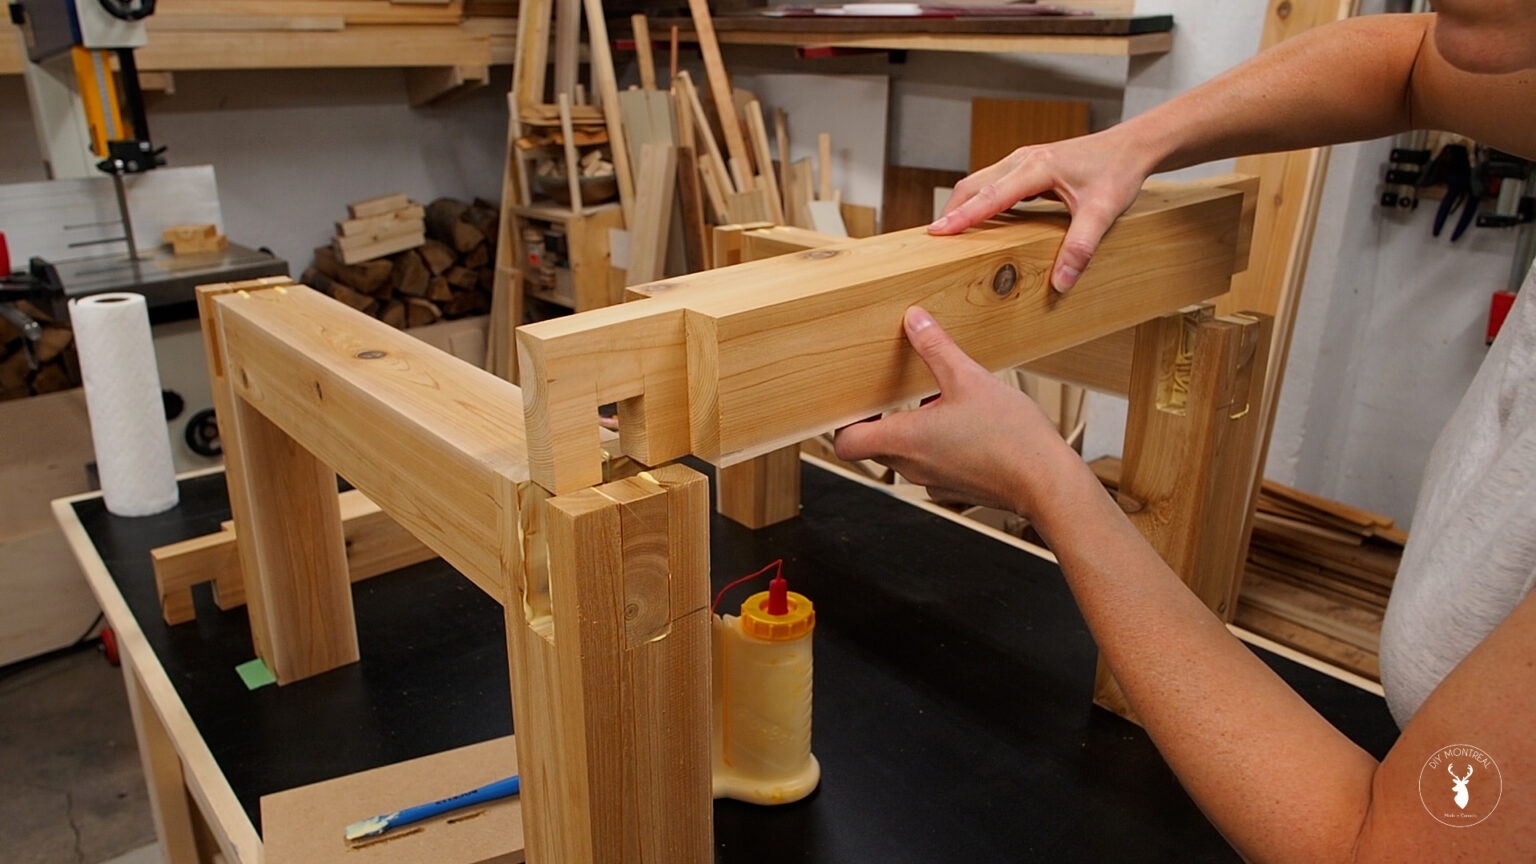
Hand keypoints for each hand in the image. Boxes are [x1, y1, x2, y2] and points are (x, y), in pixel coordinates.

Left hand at [834, 306, 1077, 517]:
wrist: (1048, 482)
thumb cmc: (1011, 438)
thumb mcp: (969, 378)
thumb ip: (936, 348)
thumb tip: (914, 320)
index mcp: (904, 440)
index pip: (846, 443)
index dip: (844, 421)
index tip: (858, 400)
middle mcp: (911, 467)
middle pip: (875, 445)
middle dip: (883, 417)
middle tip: (897, 391)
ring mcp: (933, 481)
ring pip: (906, 453)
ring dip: (914, 429)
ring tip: (939, 402)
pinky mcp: (956, 488)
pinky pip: (933, 464)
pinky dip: (939, 445)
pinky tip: (966, 425)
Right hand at [928, 129, 1153, 292]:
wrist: (1132, 147)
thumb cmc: (1118, 172)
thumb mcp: (1104, 212)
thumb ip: (1081, 247)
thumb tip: (1061, 282)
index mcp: (1037, 168)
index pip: (990, 195)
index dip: (963, 216)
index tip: (937, 233)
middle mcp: (1024, 160)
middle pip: (973, 184)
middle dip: (951, 211)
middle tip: (933, 241)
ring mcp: (1023, 160)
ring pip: (980, 182)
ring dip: (963, 206)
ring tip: (948, 235)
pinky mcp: (1027, 166)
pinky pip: (993, 183)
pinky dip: (979, 202)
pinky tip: (979, 223)